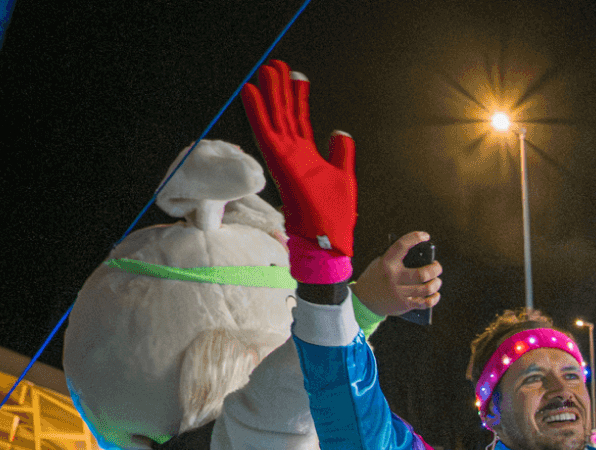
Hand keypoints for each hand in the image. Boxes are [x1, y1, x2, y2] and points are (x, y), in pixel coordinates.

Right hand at [241, 60, 356, 274]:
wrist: (329, 240)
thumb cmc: (335, 216)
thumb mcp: (345, 176)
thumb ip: (341, 152)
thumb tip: (341, 132)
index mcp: (307, 157)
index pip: (300, 121)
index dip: (299, 98)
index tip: (297, 77)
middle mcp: (292, 155)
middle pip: (284, 114)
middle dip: (280, 89)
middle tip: (276, 64)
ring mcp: (284, 158)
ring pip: (274, 118)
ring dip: (268, 93)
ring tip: (265, 69)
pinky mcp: (279, 163)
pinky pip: (265, 132)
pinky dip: (257, 111)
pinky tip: (250, 91)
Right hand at [354, 231, 441, 316]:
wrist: (363, 300)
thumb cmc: (376, 278)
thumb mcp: (380, 263)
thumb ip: (395, 258)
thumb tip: (419, 254)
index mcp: (387, 263)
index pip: (402, 245)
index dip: (415, 238)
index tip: (426, 236)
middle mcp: (394, 278)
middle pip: (422, 273)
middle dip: (435, 269)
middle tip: (437, 266)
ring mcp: (399, 293)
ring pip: (426, 288)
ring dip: (436, 283)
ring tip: (437, 280)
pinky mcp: (404, 305)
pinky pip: (425, 303)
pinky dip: (434, 299)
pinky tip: (436, 294)